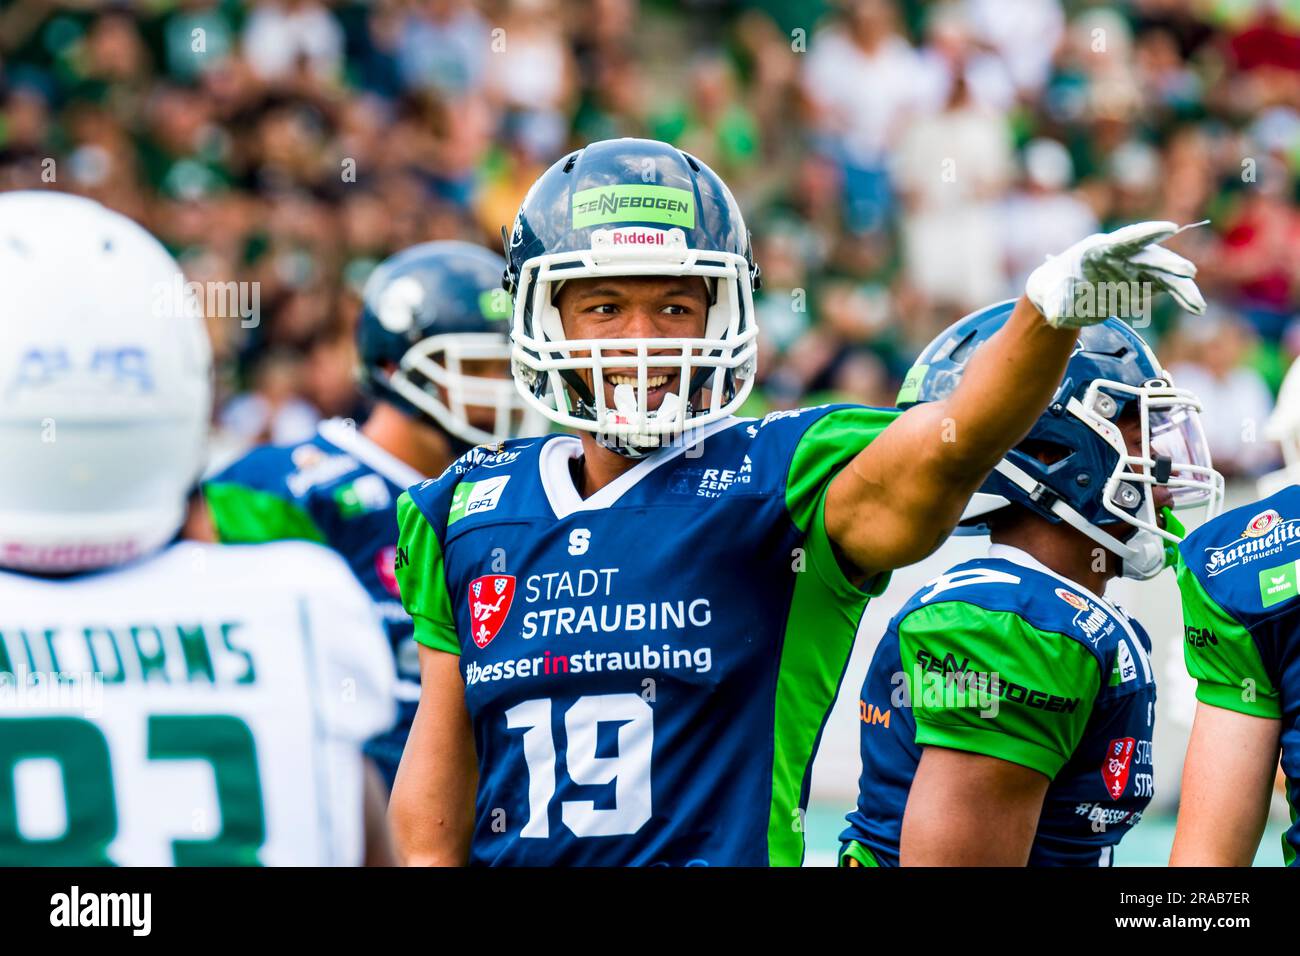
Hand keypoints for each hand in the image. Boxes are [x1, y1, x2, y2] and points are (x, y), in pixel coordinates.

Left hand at [1026, 220, 1207, 328]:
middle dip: (1168, 264)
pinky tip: (1195, 308)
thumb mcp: (1048, 295)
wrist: (1062, 294)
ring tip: (1197, 306)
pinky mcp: (1141, 283)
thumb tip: (1055, 317)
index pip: (1126, 239)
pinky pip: (1166, 287)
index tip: (1169, 228)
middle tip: (1188, 272)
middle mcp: (1122, 256)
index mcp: (1099, 250)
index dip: (1147, 233)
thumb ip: (1054, 303)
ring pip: (1164, 275)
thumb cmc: (1053, 287)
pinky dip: (1180, 296)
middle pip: (1150, 257)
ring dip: (1182, 288)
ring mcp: (1135, 269)